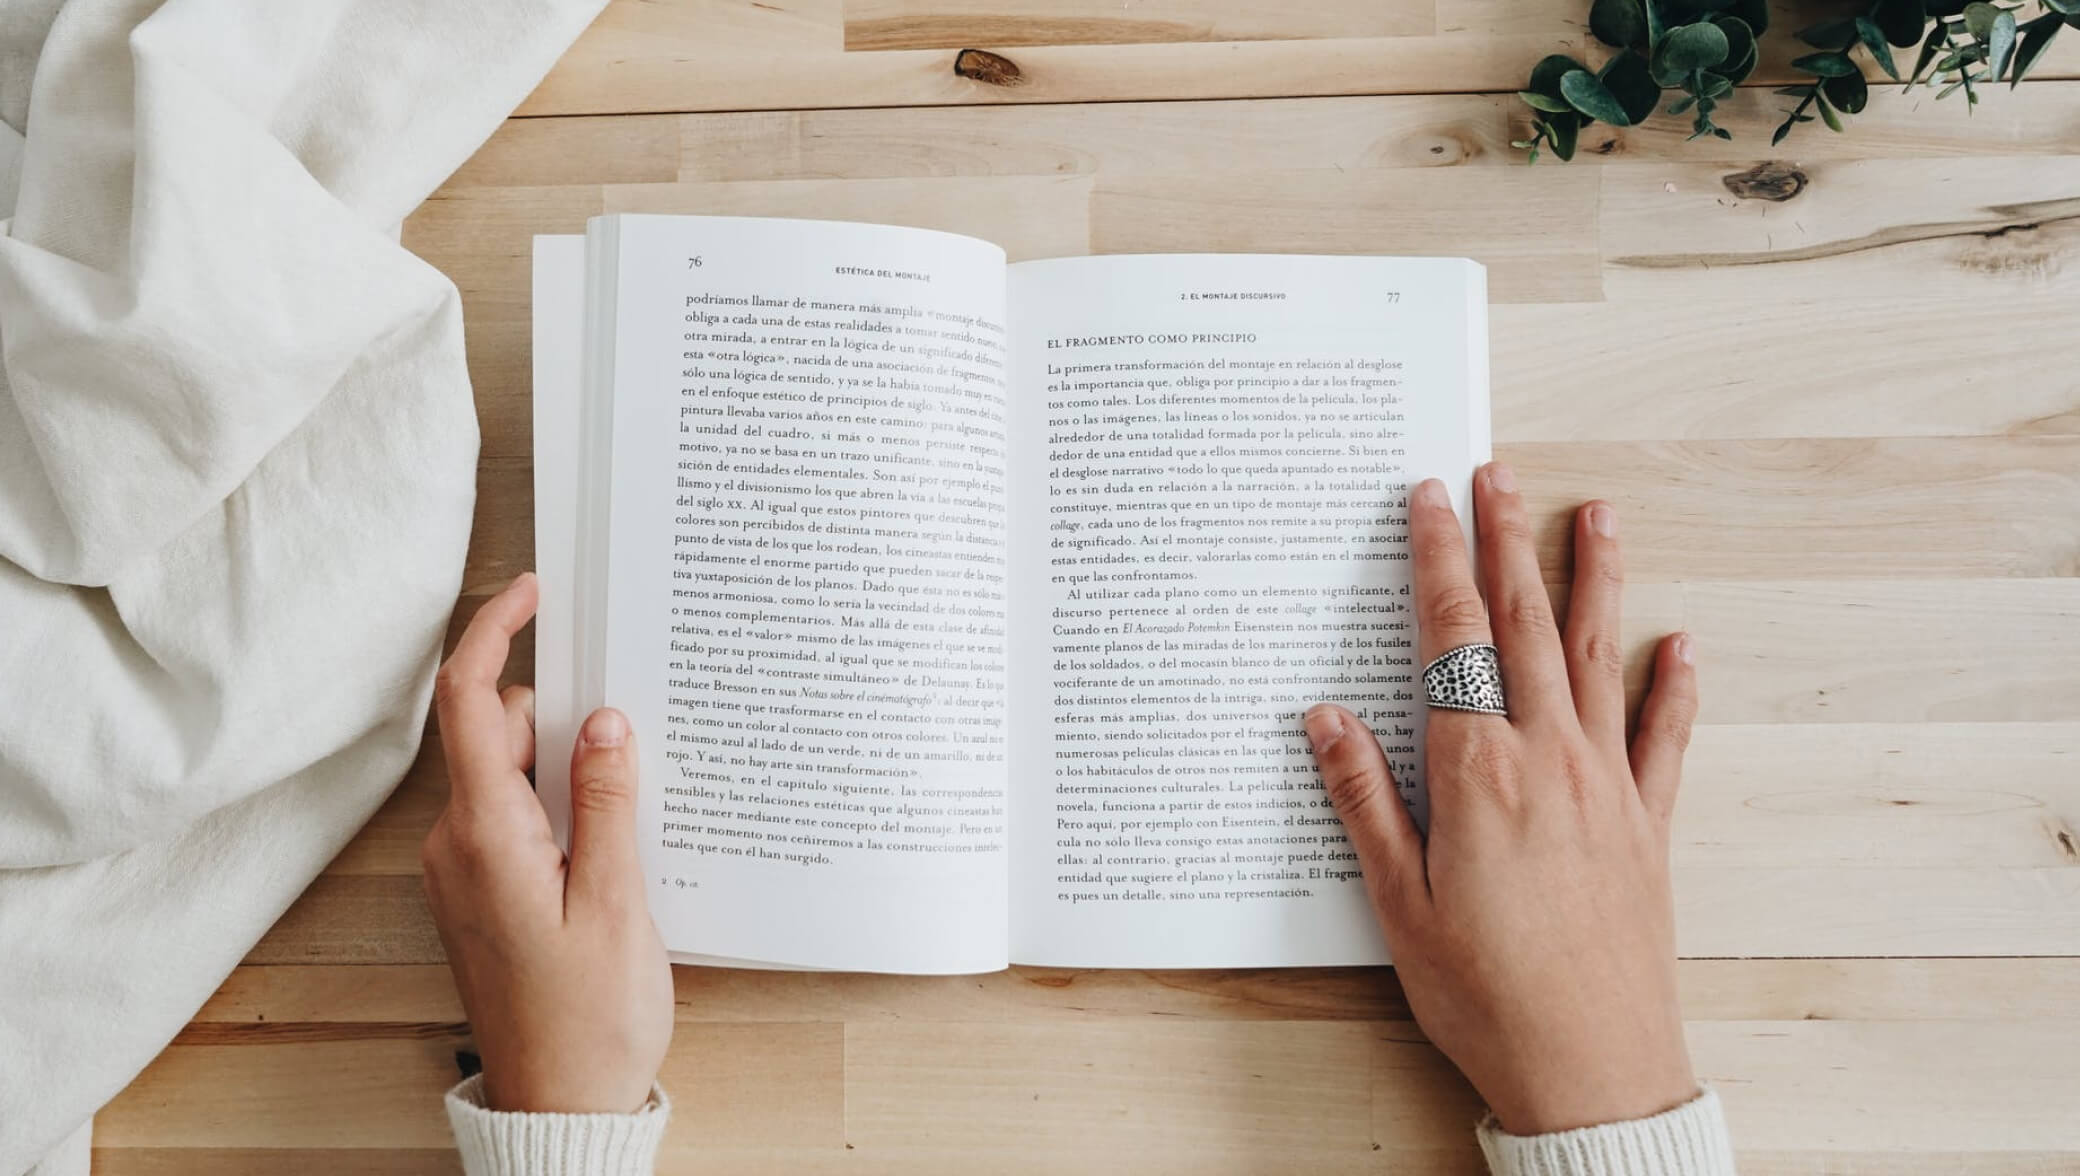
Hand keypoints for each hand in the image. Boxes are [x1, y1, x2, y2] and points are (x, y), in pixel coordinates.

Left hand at [422, 573, 673, 1113]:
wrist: (560, 1105)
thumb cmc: (589, 1021)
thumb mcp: (617, 902)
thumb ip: (608, 802)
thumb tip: (604, 722)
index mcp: (484, 836)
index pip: (470, 703)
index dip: (493, 631)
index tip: (531, 591)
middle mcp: (457, 845)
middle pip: (497, 732)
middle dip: (563, 715)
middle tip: (634, 728)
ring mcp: (464, 870)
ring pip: (509, 775)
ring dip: (566, 767)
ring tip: (634, 808)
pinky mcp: (482, 893)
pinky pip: (514, 817)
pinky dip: (558, 805)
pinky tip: (612, 839)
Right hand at [1305, 464, 1699, 1135]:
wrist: (1592, 1067)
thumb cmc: (1484, 994)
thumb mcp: (1397, 903)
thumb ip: (1365, 800)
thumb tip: (1326, 717)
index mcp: (1477, 773)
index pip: (1452, 640)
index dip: (1437, 562)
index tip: (1429, 499)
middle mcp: (1549, 761)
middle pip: (1525, 626)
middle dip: (1507, 541)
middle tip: (1500, 473)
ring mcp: (1608, 787)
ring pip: (1599, 658)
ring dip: (1595, 579)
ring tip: (1597, 516)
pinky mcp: (1649, 826)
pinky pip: (1665, 738)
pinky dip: (1675, 685)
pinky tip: (1681, 644)